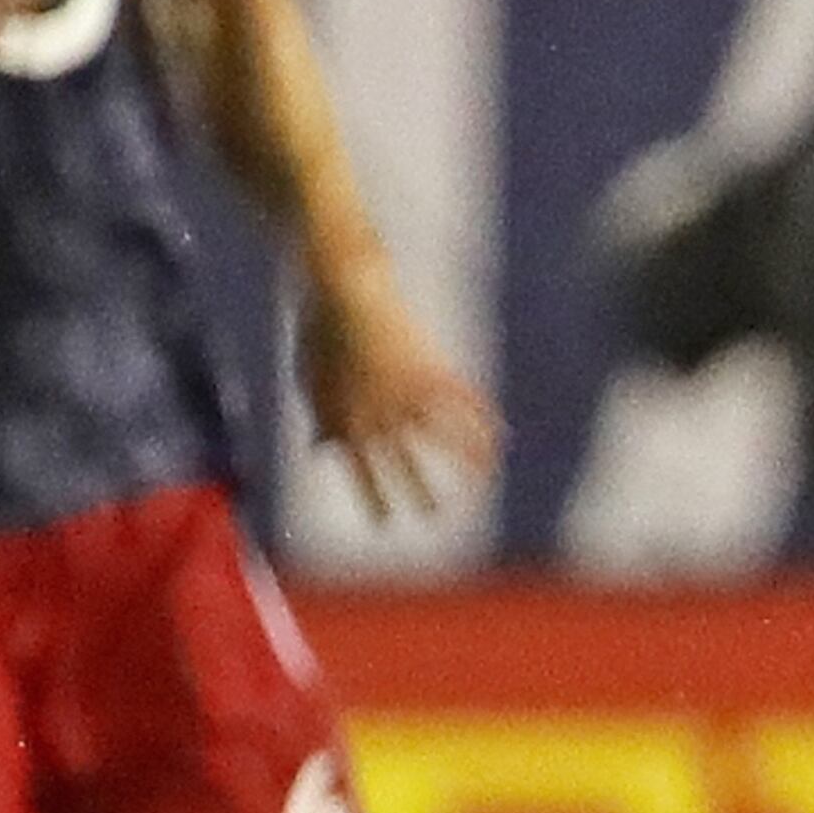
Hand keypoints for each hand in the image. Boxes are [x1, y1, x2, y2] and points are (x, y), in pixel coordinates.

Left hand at [301, 280, 499, 521]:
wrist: (345, 289)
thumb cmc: (323, 332)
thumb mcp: (313, 378)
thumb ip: (323, 416)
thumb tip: (324, 448)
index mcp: (347, 415)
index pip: (361, 469)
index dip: (372, 498)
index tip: (383, 523)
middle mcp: (380, 411)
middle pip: (402, 462)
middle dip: (417, 490)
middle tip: (432, 514)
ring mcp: (409, 392)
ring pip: (442, 438)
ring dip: (463, 464)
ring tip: (481, 483)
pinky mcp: (432, 369)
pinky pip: (465, 403)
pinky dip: (484, 423)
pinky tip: (500, 440)